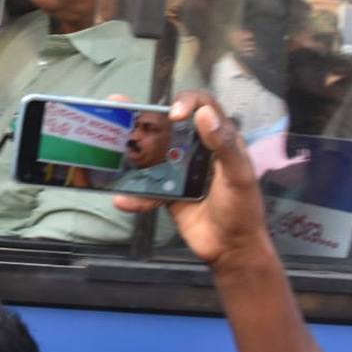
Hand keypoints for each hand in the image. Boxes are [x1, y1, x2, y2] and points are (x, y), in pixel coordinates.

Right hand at [114, 91, 272, 273]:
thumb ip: (223, 146)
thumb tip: (203, 113)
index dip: (186, 102)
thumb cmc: (243, 210)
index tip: (173, 114)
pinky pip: (146, 188)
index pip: (203, 106)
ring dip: (130, 150)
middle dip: (142, 116)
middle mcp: (196, 149)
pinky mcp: (167, 192)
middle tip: (119, 108)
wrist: (232, 250)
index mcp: (219, 139)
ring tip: (108, 145)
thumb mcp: (238, 176)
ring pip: (150, 152)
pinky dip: (134, 195)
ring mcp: (179, 170)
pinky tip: (122, 200)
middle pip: (167, 124)